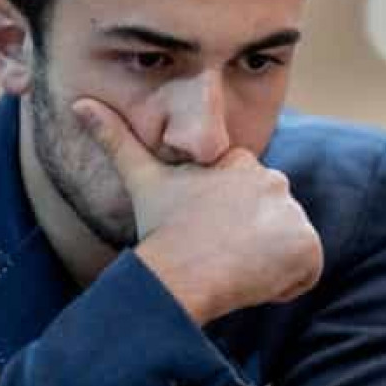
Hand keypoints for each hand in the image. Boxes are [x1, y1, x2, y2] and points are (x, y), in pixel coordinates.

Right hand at [72, 98, 323, 324]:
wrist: (180, 273)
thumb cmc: (160, 230)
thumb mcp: (140, 179)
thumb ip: (115, 139)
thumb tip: (79, 103)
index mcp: (239, 162)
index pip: (249, 199)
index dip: (229, 222)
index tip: (205, 234)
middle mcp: (273, 178)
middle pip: (270, 220)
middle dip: (250, 240)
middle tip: (216, 254)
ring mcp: (293, 212)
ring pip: (287, 244)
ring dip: (267, 261)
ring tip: (232, 268)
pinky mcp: (306, 245)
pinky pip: (305, 269)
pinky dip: (286, 281)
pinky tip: (252, 282)